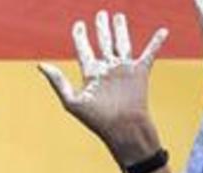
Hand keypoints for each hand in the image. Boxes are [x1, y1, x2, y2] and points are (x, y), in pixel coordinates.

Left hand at [39, 10, 166, 163]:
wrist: (124, 129)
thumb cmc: (96, 120)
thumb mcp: (72, 101)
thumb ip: (58, 82)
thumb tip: (40, 65)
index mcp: (90, 74)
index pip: (84, 50)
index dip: (81, 37)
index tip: (78, 25)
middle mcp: (107, 69)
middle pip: (104, 42)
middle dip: (101, 28)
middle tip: (101, 13)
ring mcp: (124, 70)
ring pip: (123, 43)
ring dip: (121, 29)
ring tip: (118, 16)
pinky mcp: (141, 73)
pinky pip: (150, 53)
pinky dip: (156, 42)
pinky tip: (163, 30)